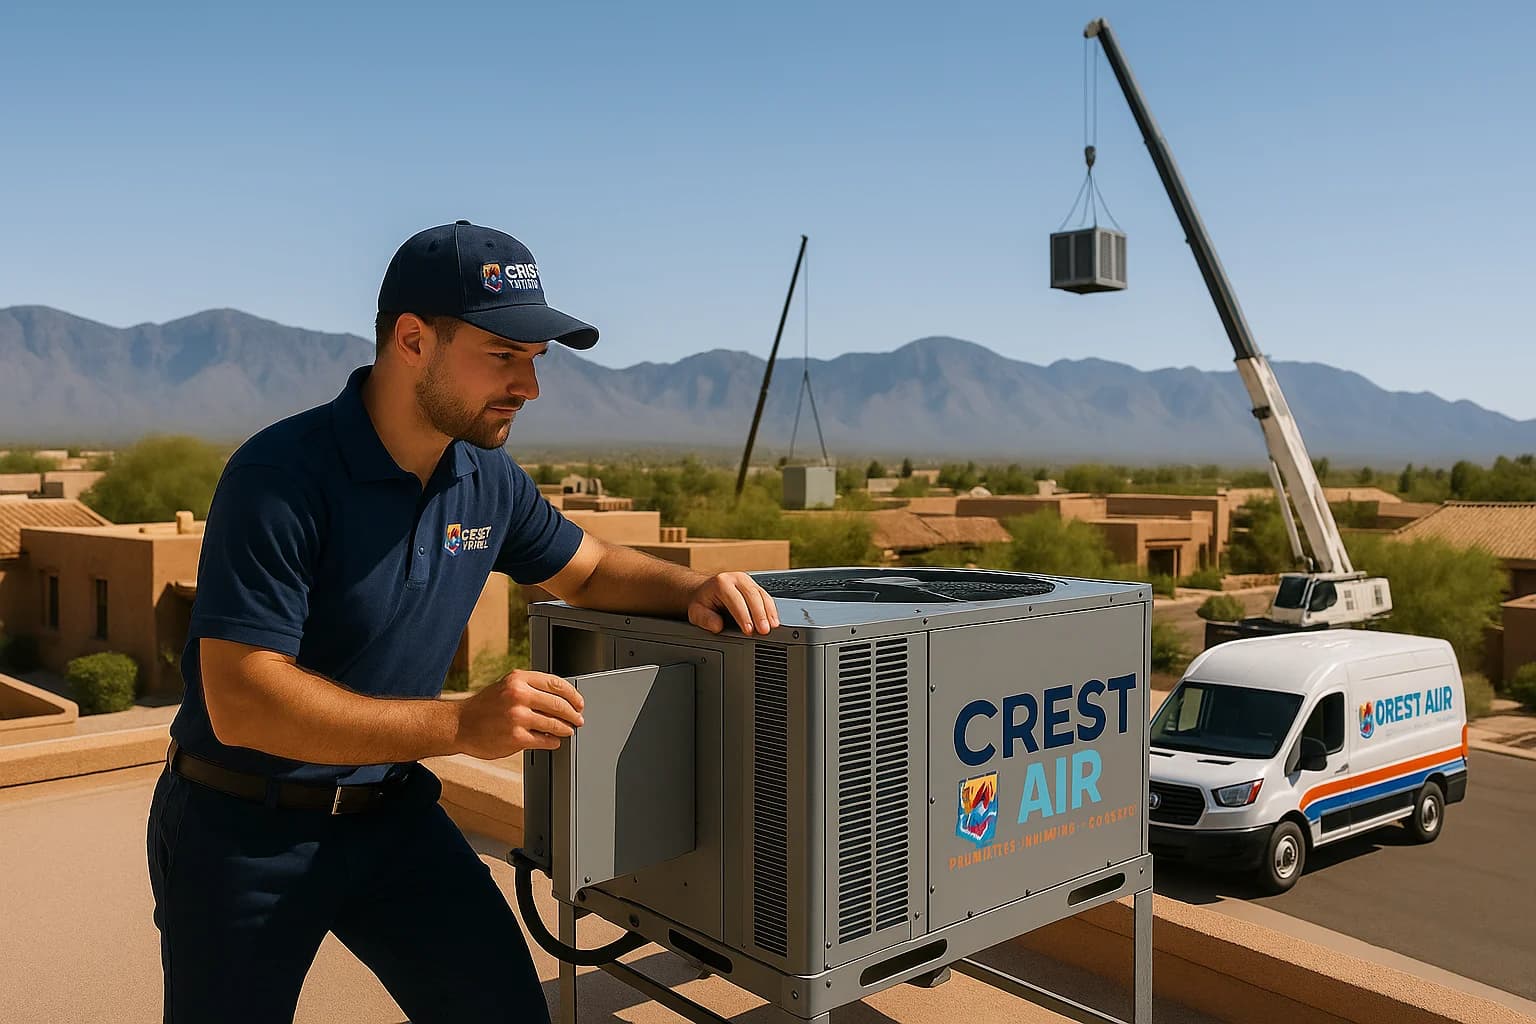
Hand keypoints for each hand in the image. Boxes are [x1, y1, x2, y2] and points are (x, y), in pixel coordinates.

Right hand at [454, 669, 585, 759]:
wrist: (459, 725)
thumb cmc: (483, 707)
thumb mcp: (505, 687)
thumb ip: (529, 688)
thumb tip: (560, 698)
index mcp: (518, 679)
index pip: (556, 683)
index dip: (572, 695)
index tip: (579, 702)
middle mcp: (518, 695)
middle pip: (559, 704)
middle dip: (573, 714)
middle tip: (578, 719)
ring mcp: (517, 717)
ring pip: (554, 724)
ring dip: (565, 729)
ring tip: (567, 731)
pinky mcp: (516, 738)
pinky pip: (544, 740)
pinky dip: (553, 742)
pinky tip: (553, 741)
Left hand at [687, 571, 780, 634]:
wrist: (705, 590)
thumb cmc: (702, 601)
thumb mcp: (696, 611)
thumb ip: (705, 619)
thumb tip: (718, 626)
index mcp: (721, 582)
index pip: (735, 600)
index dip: (743, 616)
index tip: (748, 630)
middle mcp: (736, 578)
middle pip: (752, 595)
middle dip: (759, 614)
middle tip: (764, 630)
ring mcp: (747, 580)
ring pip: (762, 595)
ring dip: (769, 612)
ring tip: (772, 627)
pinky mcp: (755, 586)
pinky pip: (766, 596)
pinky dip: (771, 609)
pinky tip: (774, 620)